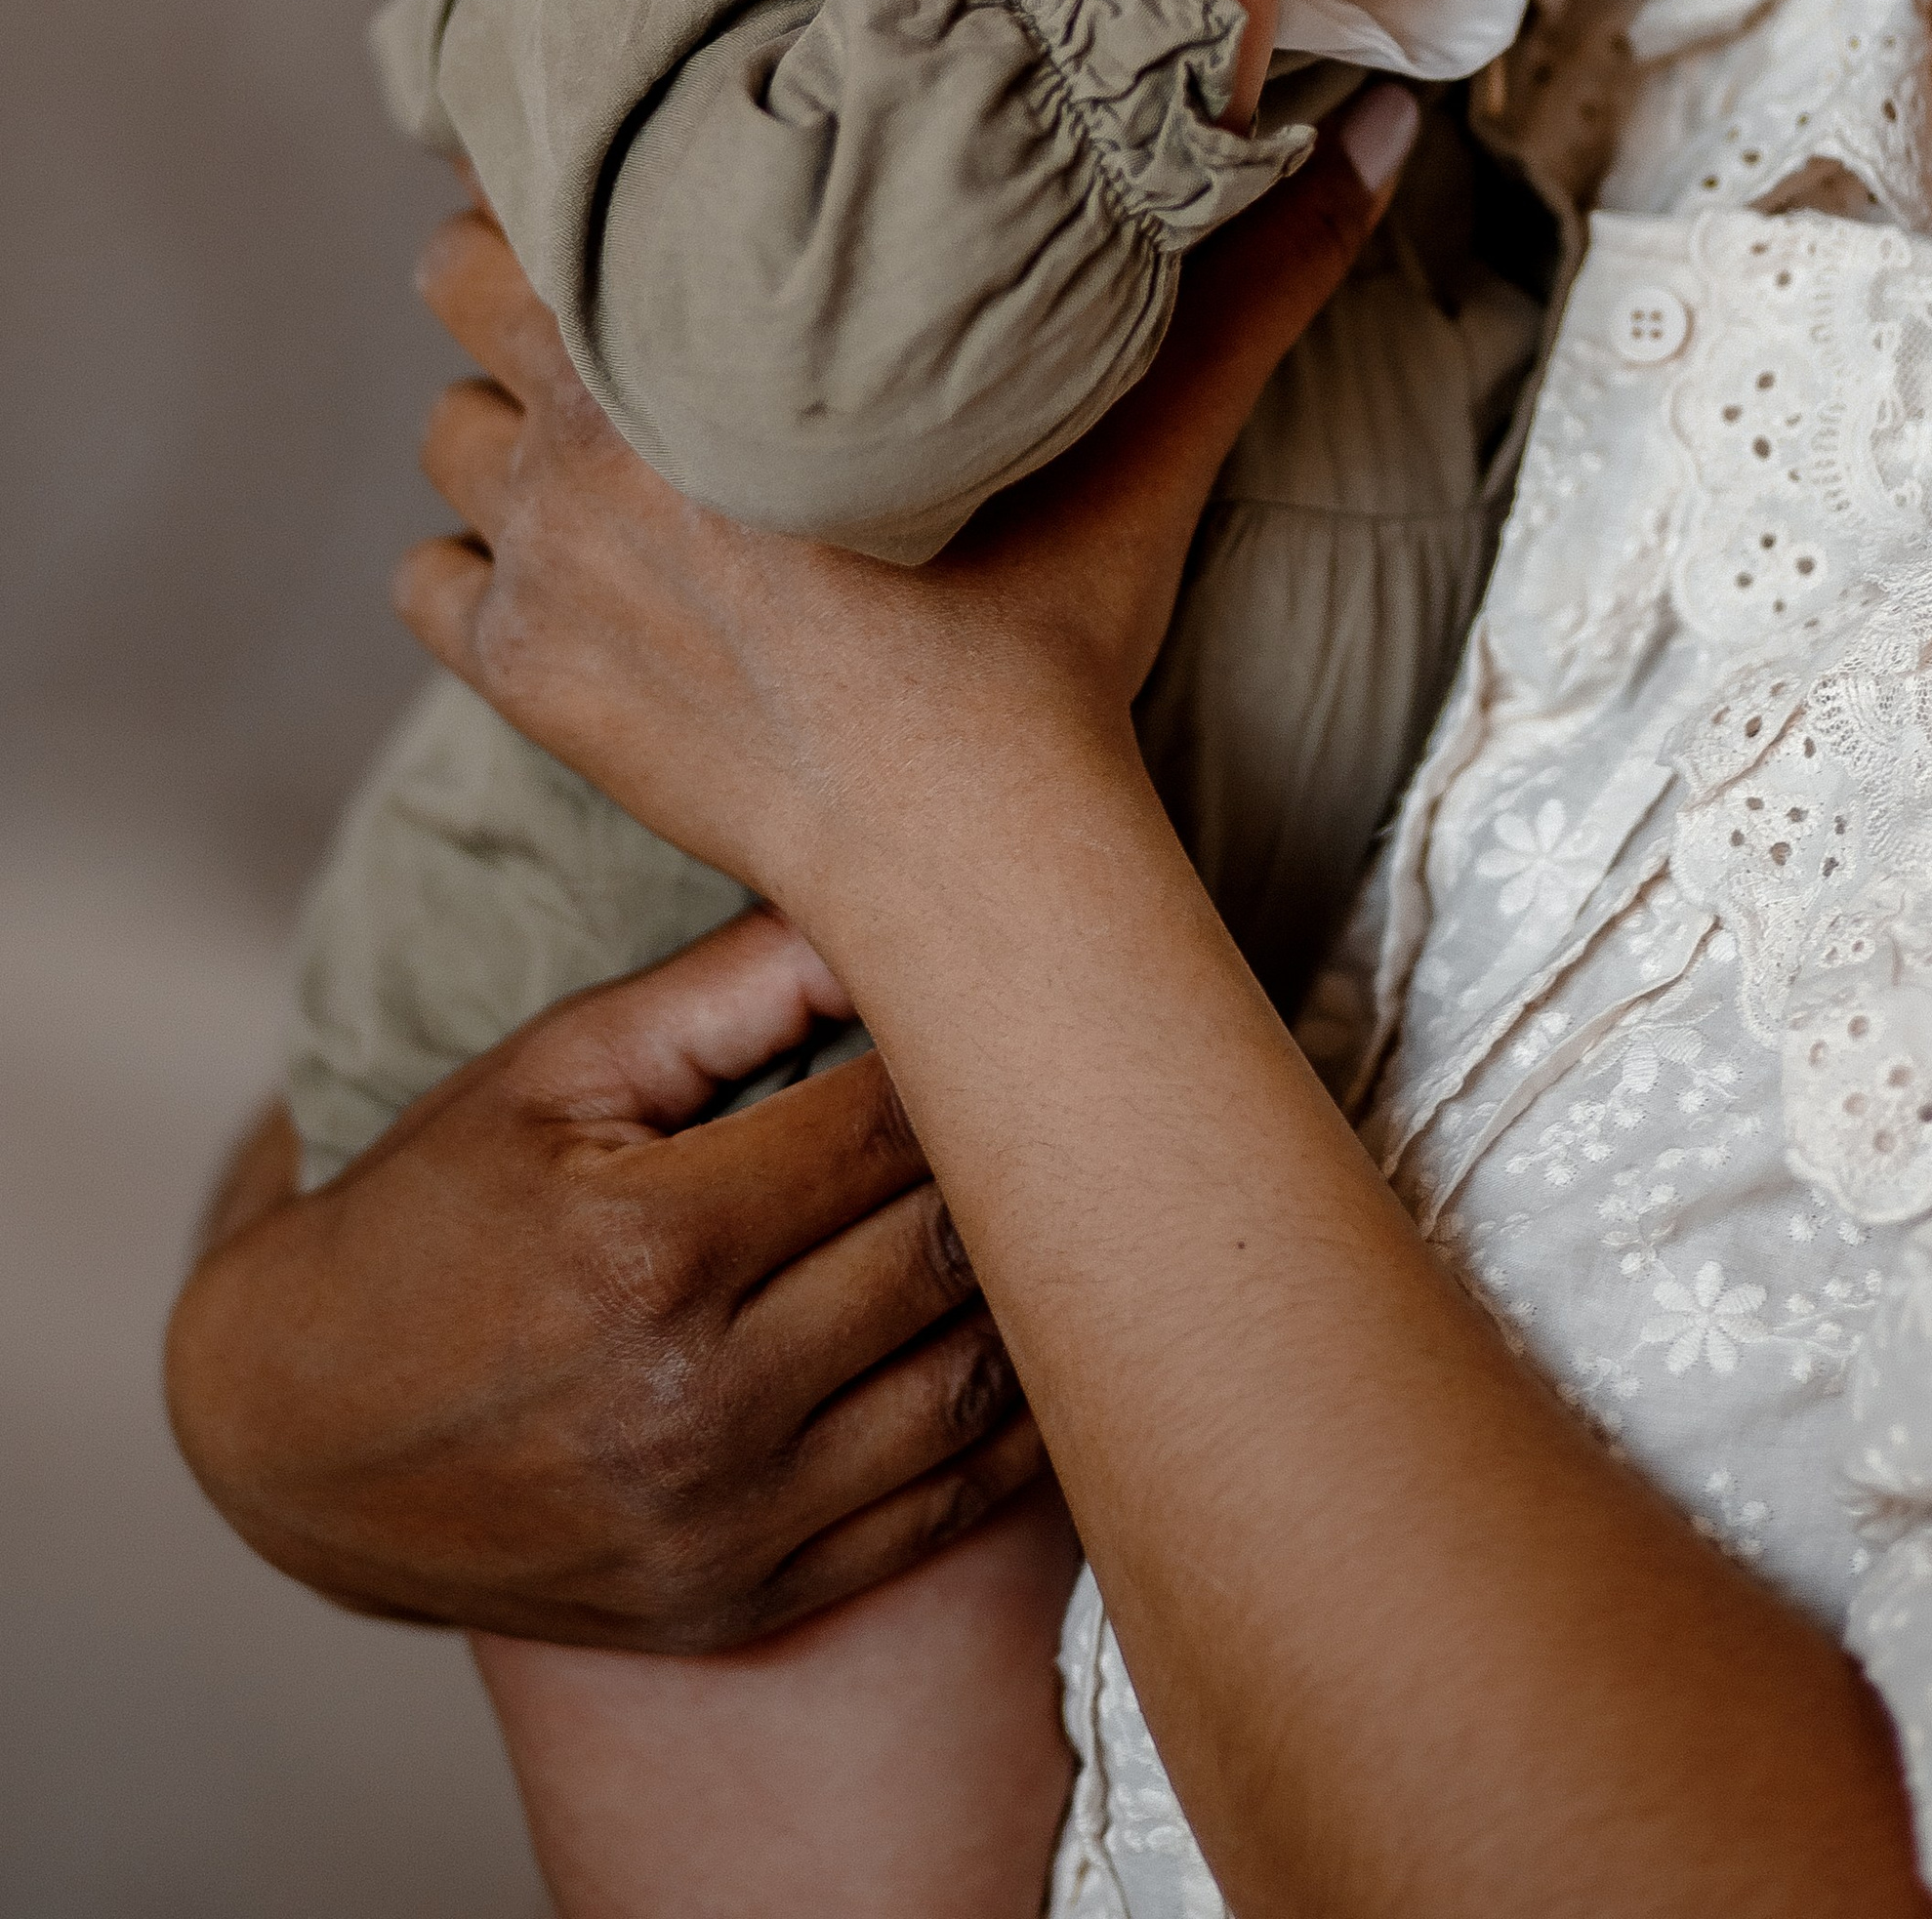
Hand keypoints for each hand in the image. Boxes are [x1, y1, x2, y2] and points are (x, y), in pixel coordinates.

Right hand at [164, 908, 1040, 1651]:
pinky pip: (946, 1505)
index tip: (1010, 1002)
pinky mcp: (749, 1598)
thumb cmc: (434, 1211)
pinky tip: (1051, 1340)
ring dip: (1039, 1289)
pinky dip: (1018, 1423)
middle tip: (1065, 1087)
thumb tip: (882, 896)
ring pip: (976, 1384)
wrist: (298, 1433)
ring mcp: (730, 1520)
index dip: (966, 1054)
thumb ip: (727, 984)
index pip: (889, 1125)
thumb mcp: (553, 1066)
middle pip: (945, 1249)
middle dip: (1019, 1158)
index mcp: (652, 1246)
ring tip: (1068, 1199)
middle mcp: (700, 1401)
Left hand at [387, 91, 1413, 910]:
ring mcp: (539, 557)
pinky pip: (424, 580)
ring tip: (591, 438)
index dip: (575, 167)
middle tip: (604, 301)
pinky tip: (563, 573)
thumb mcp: (1154, 427)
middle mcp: (587, 426)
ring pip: (441, 432)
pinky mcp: (520, 675)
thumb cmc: (1051, 624)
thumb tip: (1392, 123)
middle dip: (512, 278)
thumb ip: (1258, 270)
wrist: (965, 847)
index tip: (636, 182)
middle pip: (453, 281)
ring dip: (492, 423)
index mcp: (703, 327)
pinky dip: (472, 569)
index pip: (545, 178)